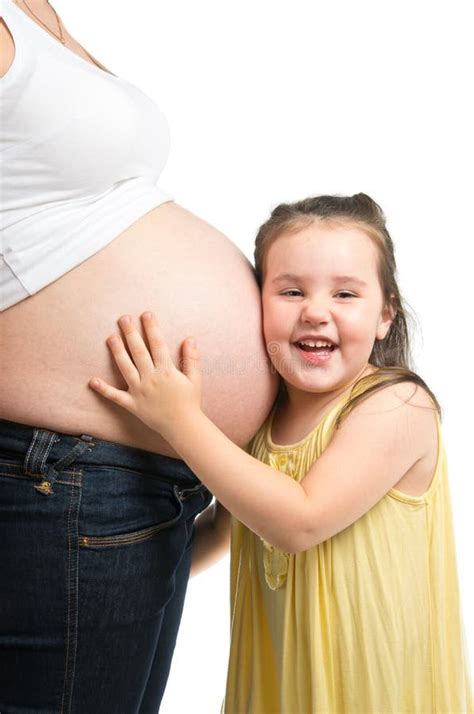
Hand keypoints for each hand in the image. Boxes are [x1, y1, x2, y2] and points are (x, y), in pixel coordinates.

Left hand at [89, 312, 201, 437]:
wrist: (183, 427)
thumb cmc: (190, 402)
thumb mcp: (195, 379)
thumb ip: (191, 358)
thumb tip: (190, 338)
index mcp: (167, 371)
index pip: (158, 345)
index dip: (151, 328)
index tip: (146, 314)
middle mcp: (151, 379)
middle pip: (139, 352)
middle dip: (131, 334)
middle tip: (123, 318)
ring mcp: (139, 391)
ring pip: (126, 368)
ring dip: (117, 352)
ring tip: (110, 337)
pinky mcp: (132, 404)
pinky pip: (115, 396)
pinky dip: (103, 389)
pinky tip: (92, 380)